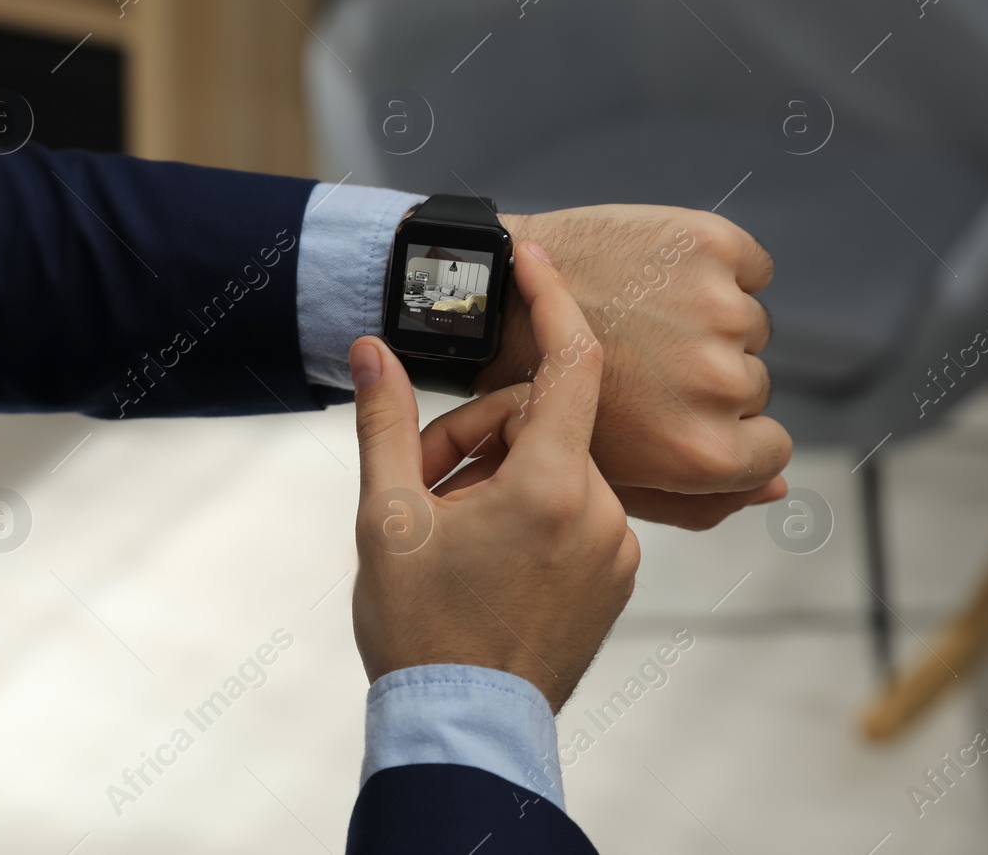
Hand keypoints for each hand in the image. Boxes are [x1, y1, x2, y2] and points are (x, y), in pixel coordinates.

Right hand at [350, 243, 637, 709]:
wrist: (463, 728)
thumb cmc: (421, 628)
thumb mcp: (387, 516)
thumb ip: (385, 422)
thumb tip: (371, 350)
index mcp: (551, 488)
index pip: (570, 364)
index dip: (550, 301)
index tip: (531, 260)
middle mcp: (601, 512)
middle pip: (539, 423)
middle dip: (475, 436)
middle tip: (419, 481)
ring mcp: (616, 549)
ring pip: (554, 466)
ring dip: (497, 474)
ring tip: (443, 527)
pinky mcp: (616, 578)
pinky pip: (573, 507)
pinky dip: (526, 508)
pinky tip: (479, 550)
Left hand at [478, 206, 791, 528]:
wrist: (489, 303)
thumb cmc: (536, 393)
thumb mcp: (606, 478)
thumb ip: (695, 500)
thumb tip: (775, 492)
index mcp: (700, 451)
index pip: (771, 448)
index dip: (725, 430)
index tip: (681, 408)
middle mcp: (719, 384)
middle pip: (754, 383)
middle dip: (702, 375)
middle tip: (636, 362)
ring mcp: (717, 310)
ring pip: (749, 324)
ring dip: (705, 320)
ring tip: (635, 319)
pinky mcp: (710, 247)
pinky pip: (750, 266)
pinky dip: (716, 267)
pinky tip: (654, 277)